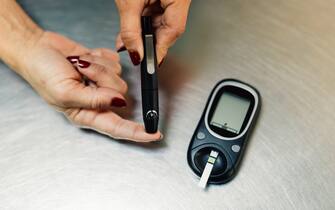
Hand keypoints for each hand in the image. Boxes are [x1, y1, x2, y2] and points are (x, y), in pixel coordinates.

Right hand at [18, 31, 160, 141]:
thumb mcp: (65, 92)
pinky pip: (114, 60)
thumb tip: (119, 102)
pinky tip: (84, 58)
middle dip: (101, 77)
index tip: (154, 135)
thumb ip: (94, 100)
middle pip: (120, 93)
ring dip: (97, 65)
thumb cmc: (43, 74)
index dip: (137, 133)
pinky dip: (99, 56)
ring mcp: (102, 83)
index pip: (117, 128)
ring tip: (78, 65)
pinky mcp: (104, 67)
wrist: (37, 49)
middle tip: (81, 71)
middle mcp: (98, 101)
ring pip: (118, 74)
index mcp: (87, 114)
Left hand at [115, 0, 190, 65]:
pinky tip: (133, 24)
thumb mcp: (128, 2)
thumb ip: (130, 29)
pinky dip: (144, 20)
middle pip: (169, 28)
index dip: (159, 49)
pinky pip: (157, 12)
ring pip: (162, 22)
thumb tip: (136, 53)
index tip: (150, 63)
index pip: (173, 31)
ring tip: (128, 38)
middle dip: (149, 41)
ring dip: (144, 31)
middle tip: (135, 52)